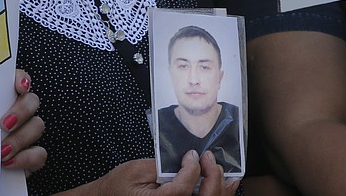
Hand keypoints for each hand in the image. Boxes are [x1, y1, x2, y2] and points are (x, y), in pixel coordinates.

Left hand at [0, 70, 45, 173]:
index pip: (17, 80)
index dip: (22, 79)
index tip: (19, 86)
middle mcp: (15, 114)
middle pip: (32, 101)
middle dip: (22, 110)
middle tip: (5, 123)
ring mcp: (25, 134)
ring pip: (37, 125)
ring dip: (22, 137)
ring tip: (2, 150)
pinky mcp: (30, 155)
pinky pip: (40, 152)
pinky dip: (28, 157)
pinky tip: (10, 162)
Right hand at [87, 151, 239, 195]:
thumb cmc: (119, 186)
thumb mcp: (136, 170)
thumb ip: (161, 165)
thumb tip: (189, 158)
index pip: (182, 189)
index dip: (192, 169)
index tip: (192, 154)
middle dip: (212, 177)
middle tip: (209, 159)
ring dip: (220, 188)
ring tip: (219, 169)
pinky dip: (219, 195)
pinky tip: (226, 184)